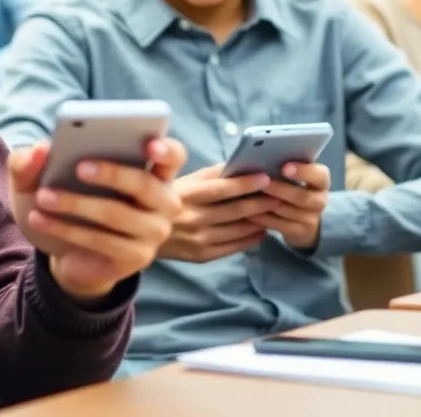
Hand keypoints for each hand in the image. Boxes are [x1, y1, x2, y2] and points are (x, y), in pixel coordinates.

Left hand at [9, 138, 185, 300]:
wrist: (67, 250)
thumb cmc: (67, 197)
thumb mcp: (44, 176)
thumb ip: (34, 159)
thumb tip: (39, 150)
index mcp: (153, 170)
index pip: (173, 155)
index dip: (165, 149)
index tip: (149, 145)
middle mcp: (163, 200)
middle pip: (145, 184)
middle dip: (113, 173)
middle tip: (80, 167)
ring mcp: (153, 232)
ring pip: (118, 214)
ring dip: (78, 204)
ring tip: (44, 196)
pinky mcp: (136, 258)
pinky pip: (102, 241)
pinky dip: (67, 229)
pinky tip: (39, 218)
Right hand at [158, 164, 280, 262]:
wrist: (141, 234)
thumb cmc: (165, 200)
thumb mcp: (180, 181)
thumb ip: (208, 174)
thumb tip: (238, 164)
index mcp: (185, 195)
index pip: (221, 189)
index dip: (244, 183)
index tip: (265, 178)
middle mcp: (192, 218)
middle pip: (234, 210)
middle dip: (260, 201)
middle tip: (279, 194)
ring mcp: (197, 239)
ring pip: (237, 229)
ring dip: (259, 219)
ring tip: (274, 209)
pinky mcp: (201, 255)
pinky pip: (233, 247)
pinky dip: (251, 238)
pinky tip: (262, 229)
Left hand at [253, 162, 330, 250]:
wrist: (303, 218)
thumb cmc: (293, 186)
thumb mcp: (296, 175)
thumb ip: (285, 165)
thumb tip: (262, 155)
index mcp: (321, 181)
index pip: (319, 175)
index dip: (303, 172)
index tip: (284, 167)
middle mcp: (320, 200)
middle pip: (302, 197)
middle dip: (279, 189)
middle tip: (261, 182)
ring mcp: (311, 219)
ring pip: (286, 212)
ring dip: (266, 203)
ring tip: (248, 195)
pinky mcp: (298, 232)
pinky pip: (277, 225)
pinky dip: (261, 217)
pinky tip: (248, 211)